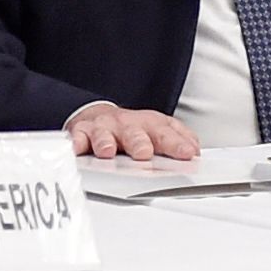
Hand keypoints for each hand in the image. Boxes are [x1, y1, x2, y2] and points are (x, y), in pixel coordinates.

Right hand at [65, 102, 200, 162]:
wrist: (99, 117)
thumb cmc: (131, 130)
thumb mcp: (158, 131)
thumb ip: (177, 140)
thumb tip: (195, 150)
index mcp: (150, 125)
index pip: (166, 133)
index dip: (177, 144)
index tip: (187, 154)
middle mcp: (127, 125)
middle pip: (135, 133)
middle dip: (139, 142)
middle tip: (144, 153)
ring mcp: (103, 128)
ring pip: (104, 135)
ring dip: (105, 142)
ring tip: (107, 151)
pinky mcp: (81, 133)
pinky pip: (77, 139)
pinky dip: (75, 144)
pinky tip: (75, 150)